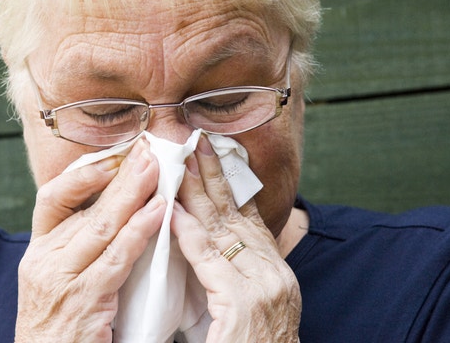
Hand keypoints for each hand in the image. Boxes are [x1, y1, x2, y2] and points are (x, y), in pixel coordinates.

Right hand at [15, 139, 164, 342]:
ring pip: (101, 227)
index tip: (116, 156)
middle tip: (148, 151)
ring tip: (156, 170)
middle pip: (85, 206)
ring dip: (133, 195)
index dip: (84, 174)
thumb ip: (77, 244)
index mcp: (38, 249)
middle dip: (120, 176)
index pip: (52, 197)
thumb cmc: (58, 322)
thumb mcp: (56, 277)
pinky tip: (158, 212)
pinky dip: (138, 232)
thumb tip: (114, 207)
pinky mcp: (84, 300)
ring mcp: (61, 279)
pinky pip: (116, 259)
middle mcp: (44, 259)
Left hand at [173, 137, 300, 341]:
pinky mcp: (245, 305)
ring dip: (198, 191)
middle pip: (238, 214)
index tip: (212, 156)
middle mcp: (275, 275)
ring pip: (224, 228)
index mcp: (275, 274)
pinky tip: (174, 209)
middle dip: (214, 174)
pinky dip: (191, 233)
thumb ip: (230, 277)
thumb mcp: (246, 308)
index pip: (249, 219)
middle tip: (194, 140)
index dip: (229, 185)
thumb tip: (204, 241)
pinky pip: (211, 261)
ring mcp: (264, 289)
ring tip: (179, 159)